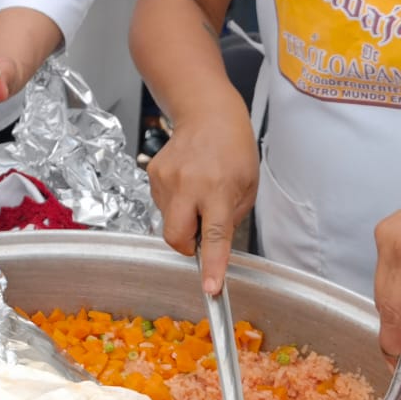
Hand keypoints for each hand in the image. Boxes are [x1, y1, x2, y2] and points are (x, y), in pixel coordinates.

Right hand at [147, 98, 257, 293]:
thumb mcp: (247, 185)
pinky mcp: (153, 175)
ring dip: (184, 218)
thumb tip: (212, 244)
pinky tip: (187, 182)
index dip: (212, 264)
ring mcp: (166, 179)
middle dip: (187, 246)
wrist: (206, 113)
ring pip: (169, 221)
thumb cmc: (232, 148)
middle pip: (177, 237)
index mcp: (219, 189)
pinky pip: (163, 204)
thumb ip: (230, 219)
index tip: (210, 287)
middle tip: (201, 232)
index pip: (215, 235)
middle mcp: (189, 185)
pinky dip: (176, 202)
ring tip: (199, 191)